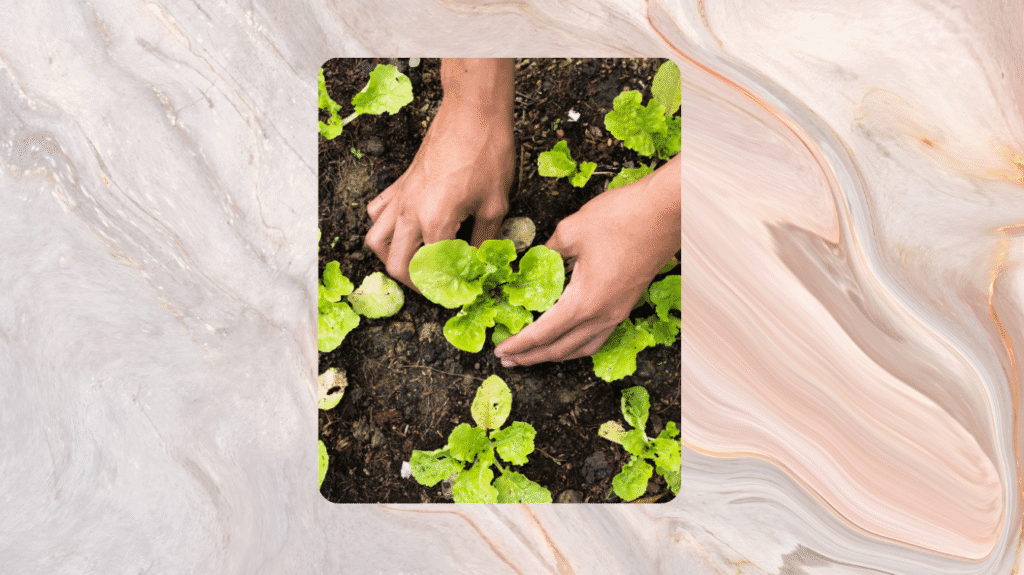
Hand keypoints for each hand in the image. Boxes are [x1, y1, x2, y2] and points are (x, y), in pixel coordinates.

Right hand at [365, 59, 514, 287]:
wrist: (473, 112)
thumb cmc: (487, 153)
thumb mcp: (496, 204)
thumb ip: (485, 241)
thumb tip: (481, 265)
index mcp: (435, 222)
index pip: (432, 271)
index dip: (447, 288)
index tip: (461, 292)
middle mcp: (410, 213)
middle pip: (396, 264)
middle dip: (415, 282)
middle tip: (437, 285)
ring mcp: (401, 197)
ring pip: (376, 240)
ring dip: (392, 258)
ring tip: (415, 262)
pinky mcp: (400, 183)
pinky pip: (378, 212)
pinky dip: (385, 227)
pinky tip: (405, 229)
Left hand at [494, 156, 680, 365]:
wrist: (666, 211)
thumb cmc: (622, 217)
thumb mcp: (571, 230)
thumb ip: (547, 252)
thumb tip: (533, 260)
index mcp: (585, 302)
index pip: (543, 333)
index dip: (519, 344)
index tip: (500, 350)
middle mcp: (603, 315)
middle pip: (561, 349)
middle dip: (531, 357)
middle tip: (508, 360)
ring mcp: (618, 312)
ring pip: (582, 348)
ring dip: (555, 355)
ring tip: (534, 356)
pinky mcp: (627, 303)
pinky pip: (598, 336)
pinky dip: (577, 345)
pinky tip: (569, 339)